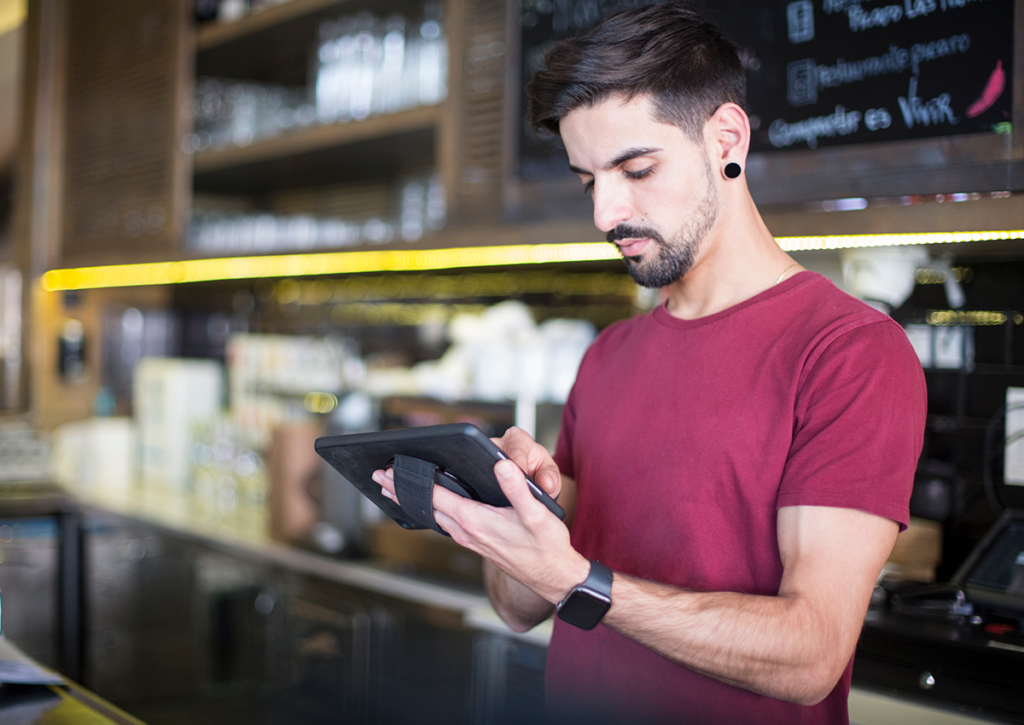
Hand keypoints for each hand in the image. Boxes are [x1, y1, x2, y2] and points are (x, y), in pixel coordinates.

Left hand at [370, 427, 585, 602]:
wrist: (553, 576)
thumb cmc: (546, 546)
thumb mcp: (536, 513)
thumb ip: (517, 488)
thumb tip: (500, 465)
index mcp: (475, 520)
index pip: (434, 497)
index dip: (411, 482)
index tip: (388, 472)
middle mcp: (466, 531)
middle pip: (426, 507)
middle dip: (402, 492)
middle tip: (379, 478)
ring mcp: (469, 538)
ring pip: (433, 516)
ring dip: (414, 502)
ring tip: (395, 490)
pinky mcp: (476, 542)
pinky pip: (445, 524)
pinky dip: (431, 511)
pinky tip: (430, 506)